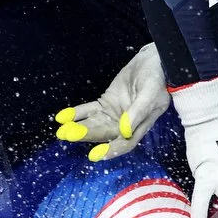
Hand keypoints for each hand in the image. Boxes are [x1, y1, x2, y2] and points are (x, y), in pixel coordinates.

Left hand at [55, 43, 168, 161]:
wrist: (153, 61)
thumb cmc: (156, 79)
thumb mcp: (150, 94)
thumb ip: (137, 113)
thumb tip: (124, 131)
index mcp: (140, 126)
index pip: (125, 142)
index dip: (111, 150)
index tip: (95, 155)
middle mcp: (125, 124)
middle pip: (105, 133)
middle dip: (87, 135)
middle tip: (69, 135)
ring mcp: (114, 114)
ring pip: (95, 123)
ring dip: (78, 127)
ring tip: (62, 132)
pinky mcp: (106, 103)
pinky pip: (89, 111)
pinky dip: (76, 114)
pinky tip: (62, 117)